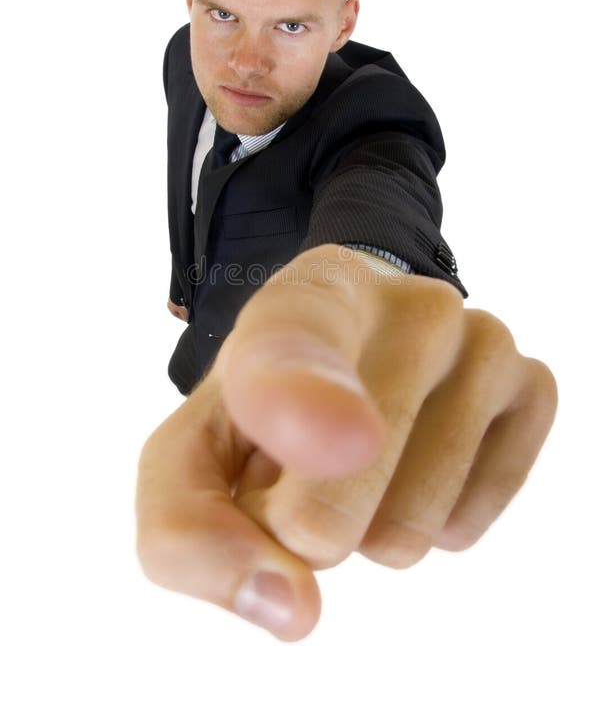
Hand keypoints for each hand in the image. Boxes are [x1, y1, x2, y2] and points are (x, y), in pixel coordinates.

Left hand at [138, 244, 556, 641]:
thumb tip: (291, 606)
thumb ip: (187, 534)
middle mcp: (411, 304)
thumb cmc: (262, 413)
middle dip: (301, 522)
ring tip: (359, 460)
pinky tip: (414, 464)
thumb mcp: (189, 455)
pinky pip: (466, 527)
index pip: (296, 345)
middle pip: (335, 500)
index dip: (304, 399)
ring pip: (406, 533)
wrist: (353, 356)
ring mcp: (483, 341)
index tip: (335, 442)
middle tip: (301, 468)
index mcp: (309, 295)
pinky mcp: (533, 388)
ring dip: (364, 528)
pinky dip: (427, 527)